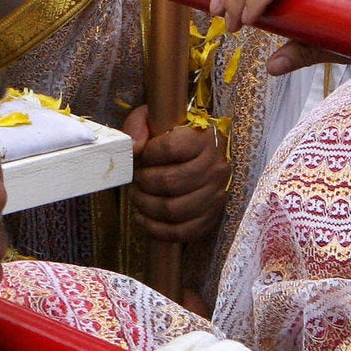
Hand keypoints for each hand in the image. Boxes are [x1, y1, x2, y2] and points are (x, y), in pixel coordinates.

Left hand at [123, 105, 227, 244]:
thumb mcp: (154, 118)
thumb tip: (134, 148)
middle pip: (171, 182)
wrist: (198, 154)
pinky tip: (143, 219)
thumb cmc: (171, 136)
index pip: (170, 148)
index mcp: (203, 140)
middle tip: (135, 179)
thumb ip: (138, 124)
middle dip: (144, 183)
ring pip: (175, 209)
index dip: (148, 155)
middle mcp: (215, 168)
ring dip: (147, 206)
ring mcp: (216, 195)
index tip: (141, 156)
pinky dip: (158, 230)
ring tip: (138, 197)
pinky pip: (184, 232)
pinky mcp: (212, 218)